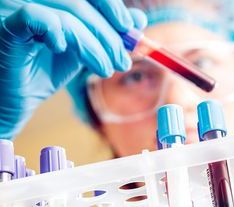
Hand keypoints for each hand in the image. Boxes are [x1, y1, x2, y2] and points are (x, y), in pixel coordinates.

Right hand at [0, 0, 146, 138]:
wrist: (20, 99)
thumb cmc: (47, 70)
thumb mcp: (85, 49)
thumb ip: (108, 33)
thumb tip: (139, 21)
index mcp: (53, 1)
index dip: (112, 8)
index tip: (130, 30)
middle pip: (82, 3)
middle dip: (108, 35)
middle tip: (121, 61)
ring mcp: (16, 8)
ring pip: (68, 14)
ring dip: (93, 44)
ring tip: (105, 69)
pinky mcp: (6, 26)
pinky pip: (36, 16)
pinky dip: (59, 32)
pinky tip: (64, 50)